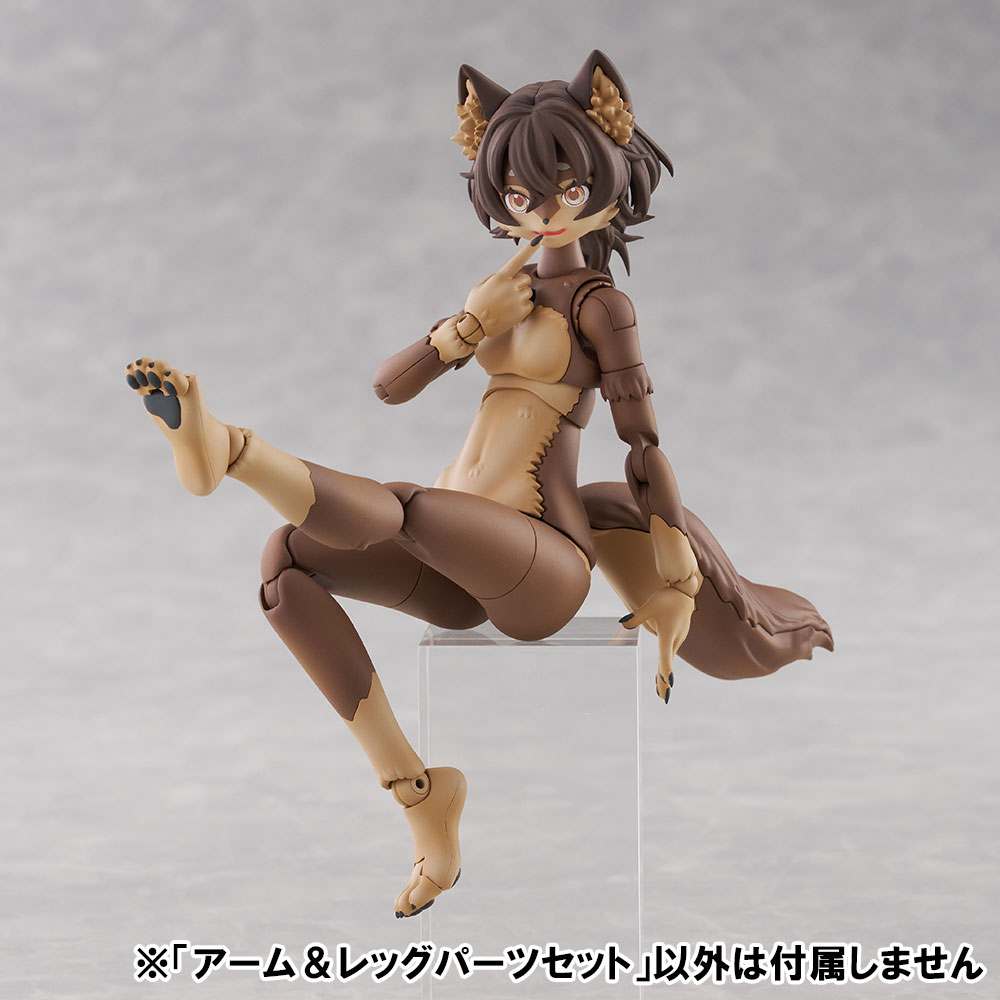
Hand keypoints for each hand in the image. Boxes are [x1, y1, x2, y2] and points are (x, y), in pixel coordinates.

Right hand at [464, 238, 539, 337]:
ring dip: (521, 296)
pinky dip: (523, 308)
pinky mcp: (522, 311)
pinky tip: (511, 312)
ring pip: (528, 292)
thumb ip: (496, 279)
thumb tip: (508, 277)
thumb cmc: (476, 305)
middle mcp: (510, 286)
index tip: (539, 238)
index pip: (517, 260)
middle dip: (521, 284)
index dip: (529, 249)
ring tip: (508, 305)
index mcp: (500, 277)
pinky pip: (530, 305)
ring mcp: (517, 299)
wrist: (475, 327)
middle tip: (510, 293)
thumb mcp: (481, 286)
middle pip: (526, 279)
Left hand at [620, 585, 695, 703]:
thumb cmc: (666, 598)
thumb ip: (637, 616)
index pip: (666, 656)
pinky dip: (667, 663)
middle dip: (664, 681)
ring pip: (669, 657)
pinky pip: (670, 652)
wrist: (684, 590)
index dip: (665, 671)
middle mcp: (675, 638)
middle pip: (668, 662)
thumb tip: (622, 623)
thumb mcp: (649, 606)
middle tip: (662, 698)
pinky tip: (663, 671)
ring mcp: (678, 637)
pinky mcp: (678, 635)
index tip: (667, 685)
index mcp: (668, 634)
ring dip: (665, 673)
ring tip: (661, 690)